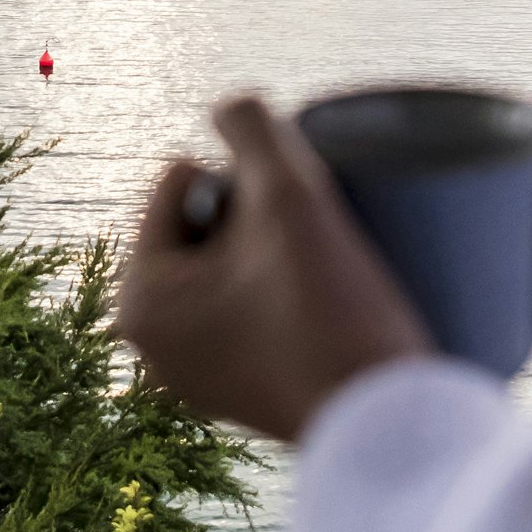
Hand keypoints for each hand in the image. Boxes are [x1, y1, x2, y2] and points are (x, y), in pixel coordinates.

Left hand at [114, 94, 432, 442]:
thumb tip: (228, 104)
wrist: (393, 427)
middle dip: (256, 219)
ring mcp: (193, 379)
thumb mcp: (291, 197)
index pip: (182, 180)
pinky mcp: (237, 398)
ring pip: (230, 264)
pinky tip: (319, 306)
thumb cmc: (335, 310)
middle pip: (204, 223)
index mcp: (139, 300)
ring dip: (272, 254)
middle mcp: (151, 348)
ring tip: (324, 276)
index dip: (245, 181)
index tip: (290, 231)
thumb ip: (251, 127)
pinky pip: (247, 312)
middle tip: (312, 255)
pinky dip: (280, 297)